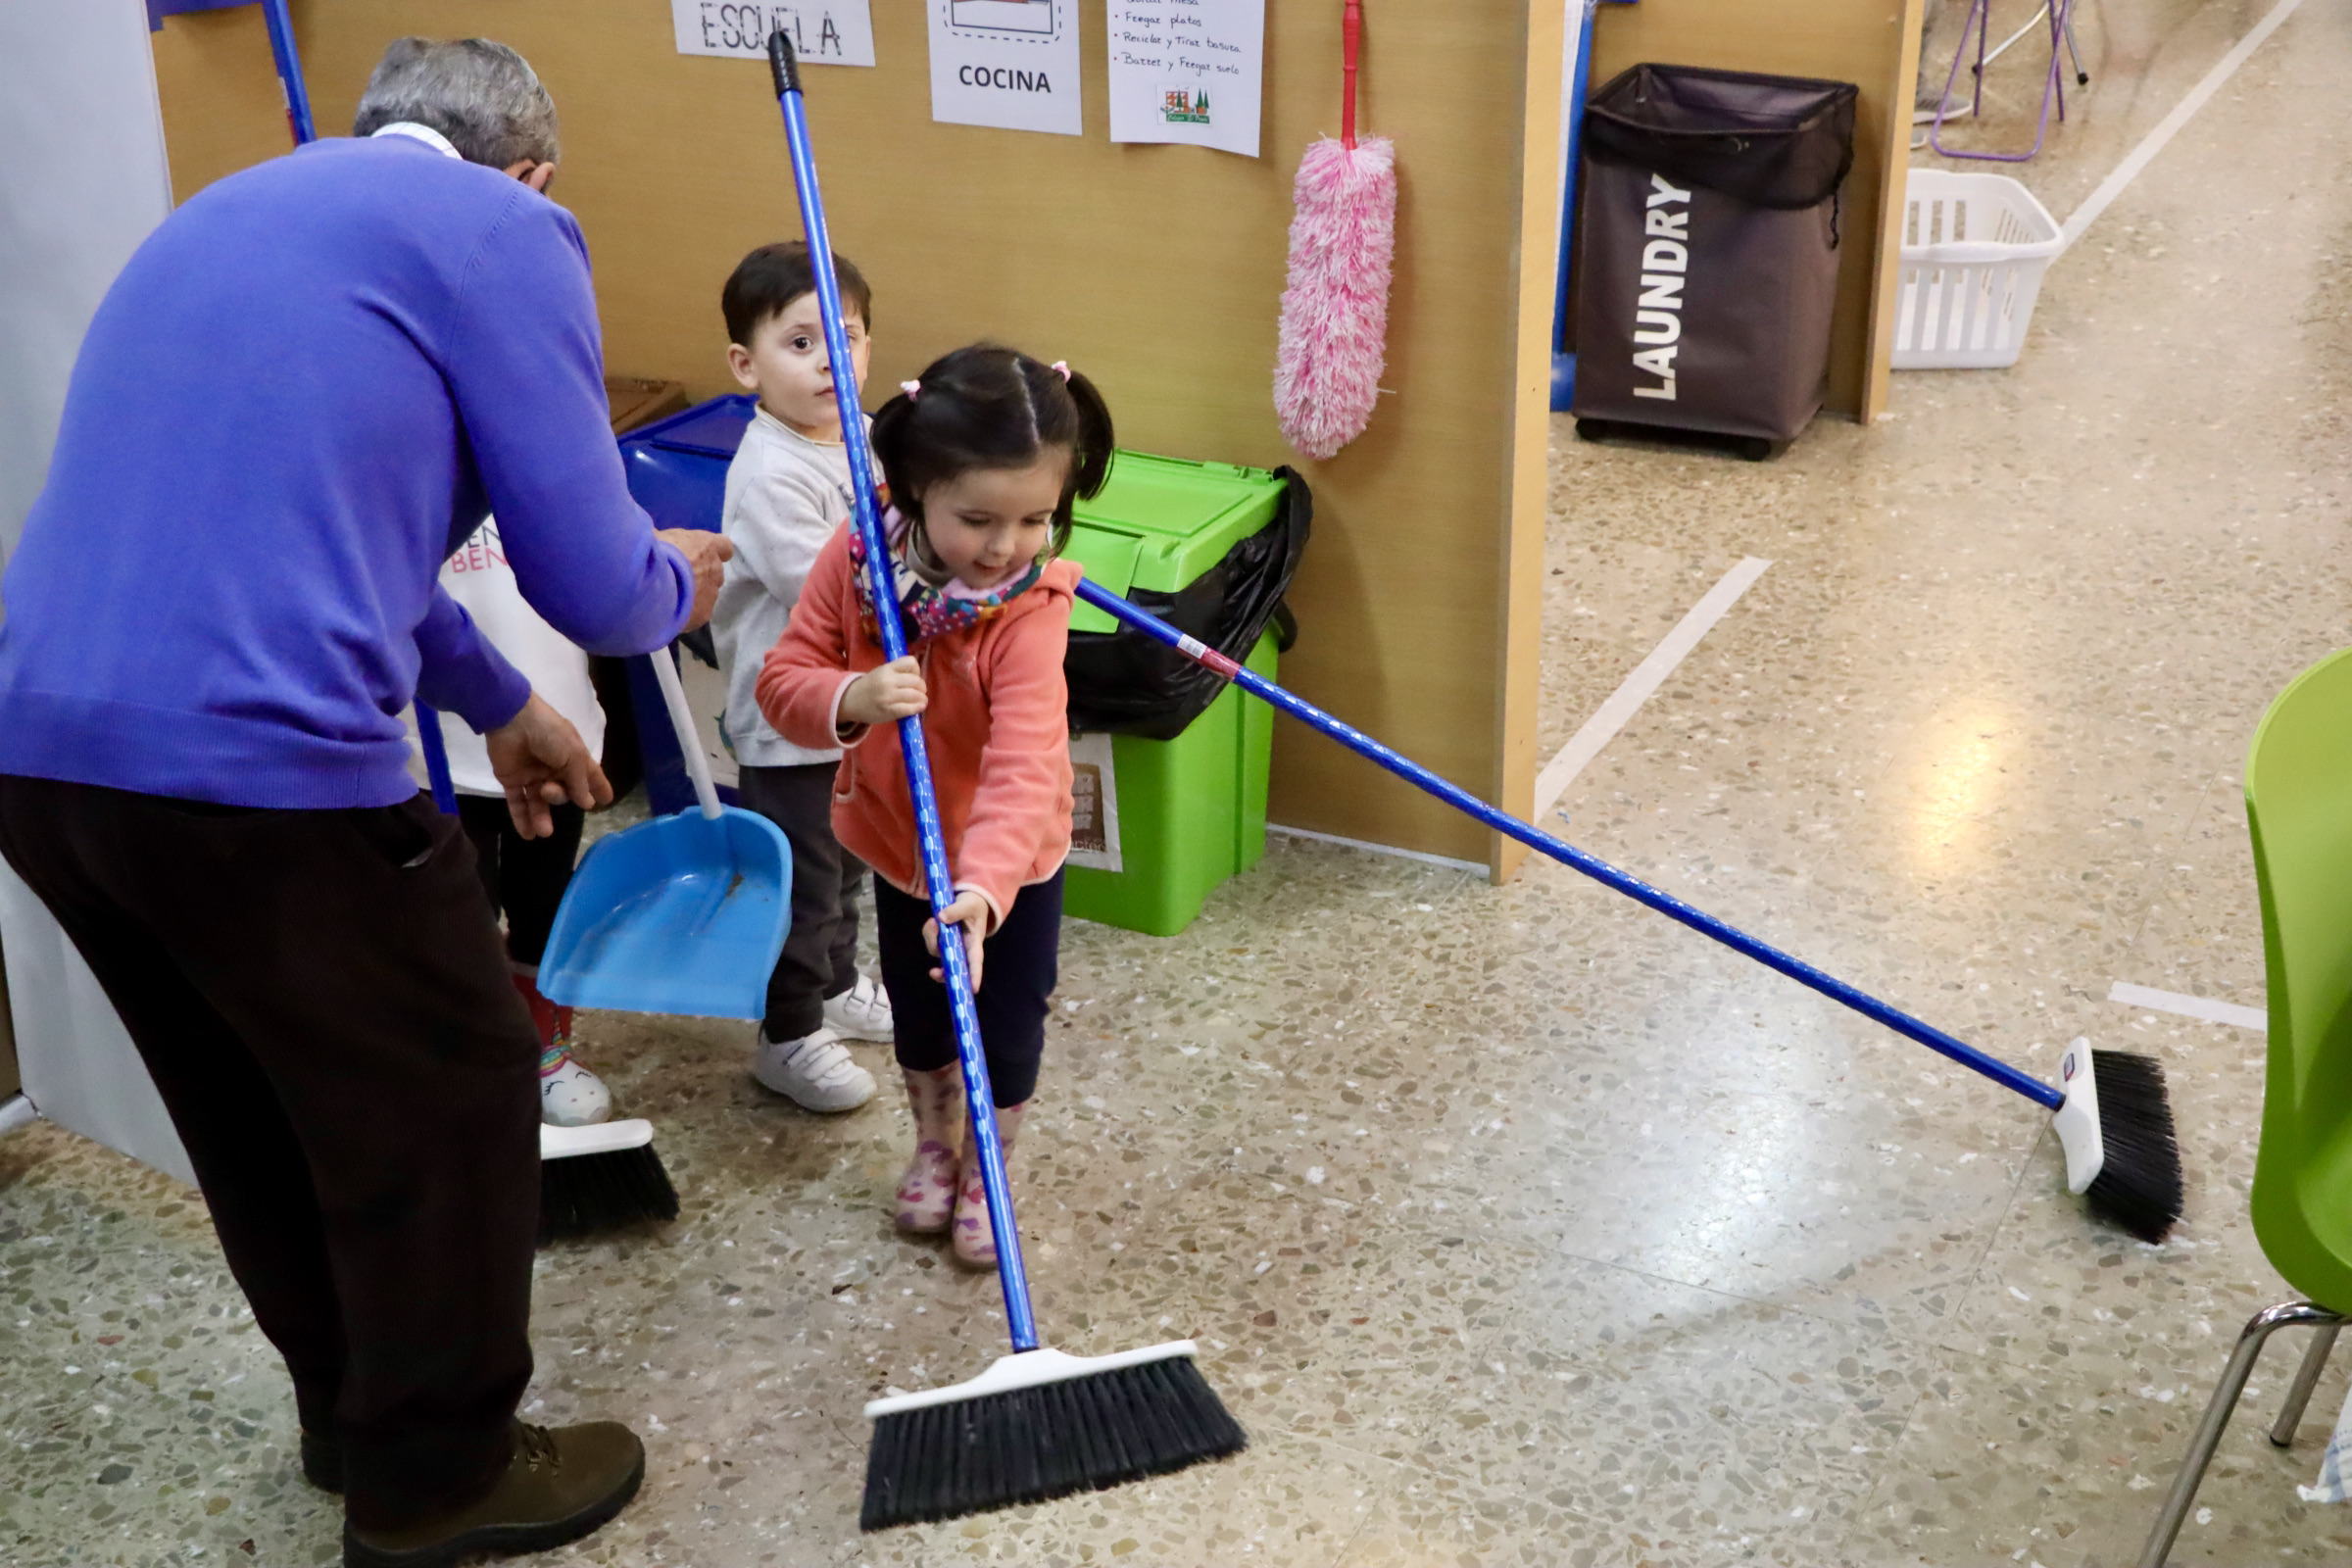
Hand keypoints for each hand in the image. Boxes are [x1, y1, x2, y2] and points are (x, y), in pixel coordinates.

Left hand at [484, 692, 611, 837]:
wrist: (512, 720)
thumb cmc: (549, 733)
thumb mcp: (572, 755)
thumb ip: (579, 781)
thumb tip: (588, 803)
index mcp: (572, 757)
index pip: (589, 775)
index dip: (598, 787)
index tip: (606, 801)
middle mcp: (554, 768)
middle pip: (563, 793)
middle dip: (559, 797)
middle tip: (550, 790)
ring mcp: (532, 775)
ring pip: (539, 802)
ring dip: (542, 817)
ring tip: (543, 831)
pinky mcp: (512, 780)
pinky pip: (518, 802)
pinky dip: (521, 818)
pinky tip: (528, 834)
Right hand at [657, 528, 733, 632]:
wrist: (653, 586)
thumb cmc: (656, 554)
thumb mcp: (656, 536)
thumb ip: (664, 540)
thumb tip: (656, 540)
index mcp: (708, 546)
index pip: (724, 547)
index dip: (715, 551)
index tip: (704, 553)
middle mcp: (715, 570)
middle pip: (714, 572)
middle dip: (700, 575)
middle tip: (679, 578)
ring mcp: (712, 594)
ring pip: (708, 594)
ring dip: (694, 594)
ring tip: (671, 597)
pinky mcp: (704, 615)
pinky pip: (698, 612)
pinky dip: (687, 612)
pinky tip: (670, 611)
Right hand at [839, 655, 926, 726]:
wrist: (850, 700)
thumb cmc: (869, 686)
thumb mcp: (881, 672)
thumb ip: (898, 672)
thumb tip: (918, 677)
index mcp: (887, 669)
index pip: (911, 662)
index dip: (916, 670)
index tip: (913, 677)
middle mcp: (888, 681)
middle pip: (916, 681)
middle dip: (922, 687)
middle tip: (920, 692)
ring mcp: (888, 696)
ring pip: (915, 695)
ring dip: (922, 698)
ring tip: (921, 701)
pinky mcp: (889, 711)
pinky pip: (909, 708)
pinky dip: (917, 708)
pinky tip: (919, 708)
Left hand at [923, 891, 991, 990]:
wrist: (968, 899)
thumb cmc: (974, 904)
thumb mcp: (969, 904)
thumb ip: (956, 911)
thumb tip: (941, 919)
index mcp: (974, 943)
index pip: (975, 963)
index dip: (974, 977)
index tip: (973, 989)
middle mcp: (962, 949)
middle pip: (952, 965)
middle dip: (942, 970)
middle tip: (934, 970)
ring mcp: (950, 946)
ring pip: (937, 951)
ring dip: (932, 938)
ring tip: (933, 920)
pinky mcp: (941, 940)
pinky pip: (932, 941)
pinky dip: (929, 933)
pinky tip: (931, 922)